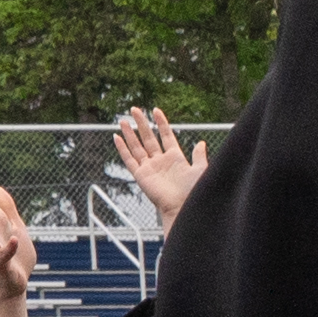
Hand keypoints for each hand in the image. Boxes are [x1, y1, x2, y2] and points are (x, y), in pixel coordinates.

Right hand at [110, 106, 200, 220]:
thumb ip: (198, 156)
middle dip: (141, 123)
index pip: (166, 136)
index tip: (156, 110)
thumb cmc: (194, 191)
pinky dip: (122, 149)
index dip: (161, 123)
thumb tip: (200, 143)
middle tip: (134, 109)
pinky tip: (117, 138)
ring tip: (123, 120)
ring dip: (130, 133)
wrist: (182, 207)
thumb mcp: (200, 170)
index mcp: (175, 158)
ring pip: (137, 146)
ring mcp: (149, 167)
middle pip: (148, 138)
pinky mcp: (140, 175)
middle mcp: (160, 161)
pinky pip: (129, 159)